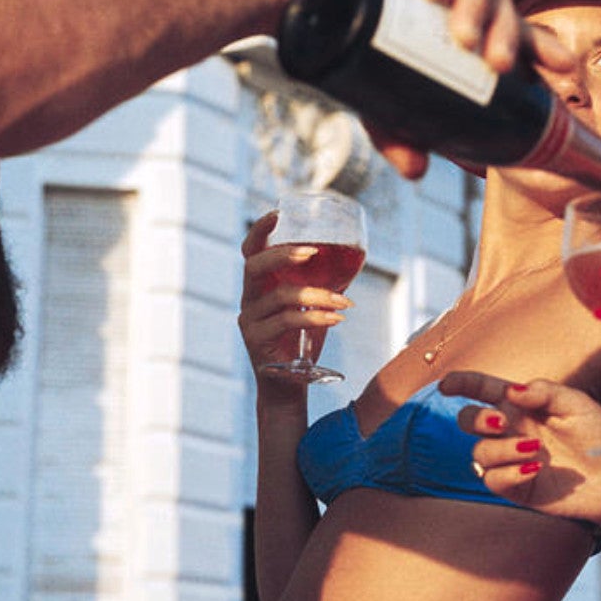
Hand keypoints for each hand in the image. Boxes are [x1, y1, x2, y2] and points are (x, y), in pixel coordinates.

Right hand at [238, 212, 350, 386]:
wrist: (289, 385)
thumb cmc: (301, 342)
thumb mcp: (311, 307)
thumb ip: (320, 285)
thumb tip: (351, 259)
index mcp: (259, 286)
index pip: (250, 252)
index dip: (260, 231)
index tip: (278, 214)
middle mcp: (248, 300)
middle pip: (254, 266)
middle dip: (283, 254)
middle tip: (313, 252)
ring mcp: (249, 321)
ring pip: (281, 296)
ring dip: (318, 295)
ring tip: (345, 303)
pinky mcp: (256, 340)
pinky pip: (287, 321)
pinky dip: (316, 317)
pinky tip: (337, 318)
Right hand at [292, 0, 573, 177]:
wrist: (291, 1)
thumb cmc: (343, 42)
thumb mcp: (376, 94)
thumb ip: (397, 128)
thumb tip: (417, 172)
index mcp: (459, 15)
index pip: (512, 27)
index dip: (540, 45)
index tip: (563, 71)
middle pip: (500, 1)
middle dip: (507, 33)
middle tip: (497, 66)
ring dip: (477, 3)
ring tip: (463, 38)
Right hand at [439, 370, 600, 528]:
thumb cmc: (600, 434)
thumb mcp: (577, 403)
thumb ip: (544, 391)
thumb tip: (511, 391)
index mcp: (522, 405)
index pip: (483, 391)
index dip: (462, 384)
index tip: (446, 385)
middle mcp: (511, 431)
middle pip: (469, 421)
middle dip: (477, 419)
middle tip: (502, 422)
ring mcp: (512, 460)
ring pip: (479, 452)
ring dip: (501, 449)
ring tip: (534, 450)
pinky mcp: (517, 488)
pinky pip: (492, 480)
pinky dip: (508, 473)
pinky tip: (534, 469)